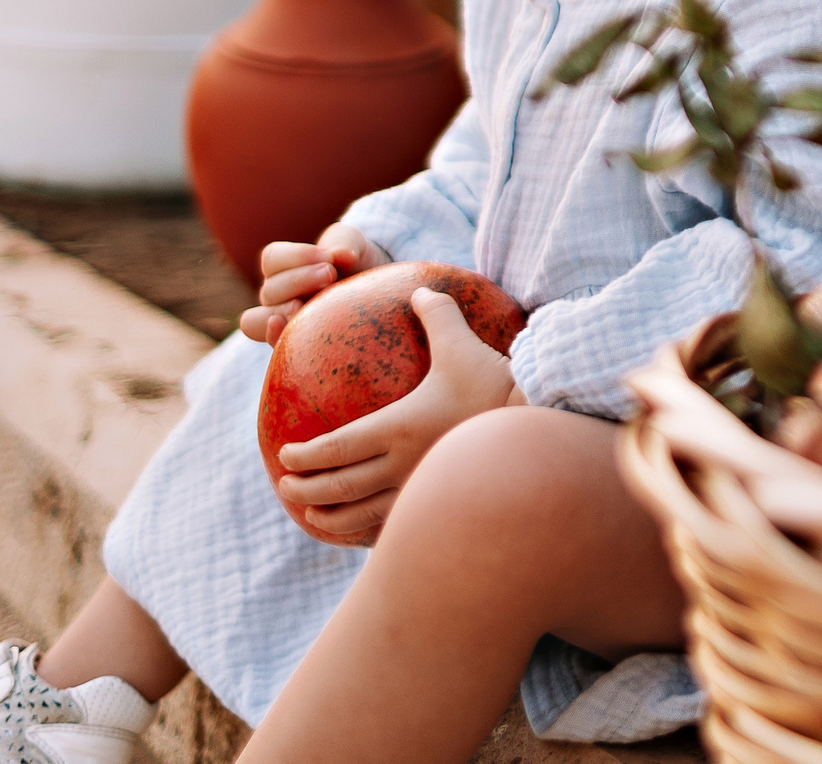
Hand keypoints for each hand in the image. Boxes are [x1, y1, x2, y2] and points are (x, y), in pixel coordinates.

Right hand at [238, 223, 390, 344]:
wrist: (374, 291)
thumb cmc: (355, 263)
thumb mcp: (352, 245)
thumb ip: (344, 242)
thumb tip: (341, 255)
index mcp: (284, 268)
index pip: (272, 258)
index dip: (297, 256)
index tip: (329, 256)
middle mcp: (277, 296)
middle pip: (269, 290)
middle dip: (299, 280)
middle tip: (330, 274)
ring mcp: (283, 322)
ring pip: (260, 320)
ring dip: (283, 310)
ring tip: (306, 305)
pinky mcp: (296, 345)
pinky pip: (273, 345)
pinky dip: (275, 337)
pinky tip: (290, 329)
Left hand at [270, 287, 527, 543]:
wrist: (536, 424)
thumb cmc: (496, 385)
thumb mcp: (463, 345)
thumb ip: (438, 315)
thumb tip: (420, 290)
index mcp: (398, 427)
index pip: (337, 447)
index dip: (306, 455)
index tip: (285, 455)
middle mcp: (403, 464)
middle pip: (340, 487)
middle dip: (305, 488)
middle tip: (285, 486)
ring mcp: (420, 489)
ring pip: (362, 515)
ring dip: (330, 517)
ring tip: (311, 515)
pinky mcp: (438, 502)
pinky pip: (393, 525)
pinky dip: (365, 531)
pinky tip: (358, 530)